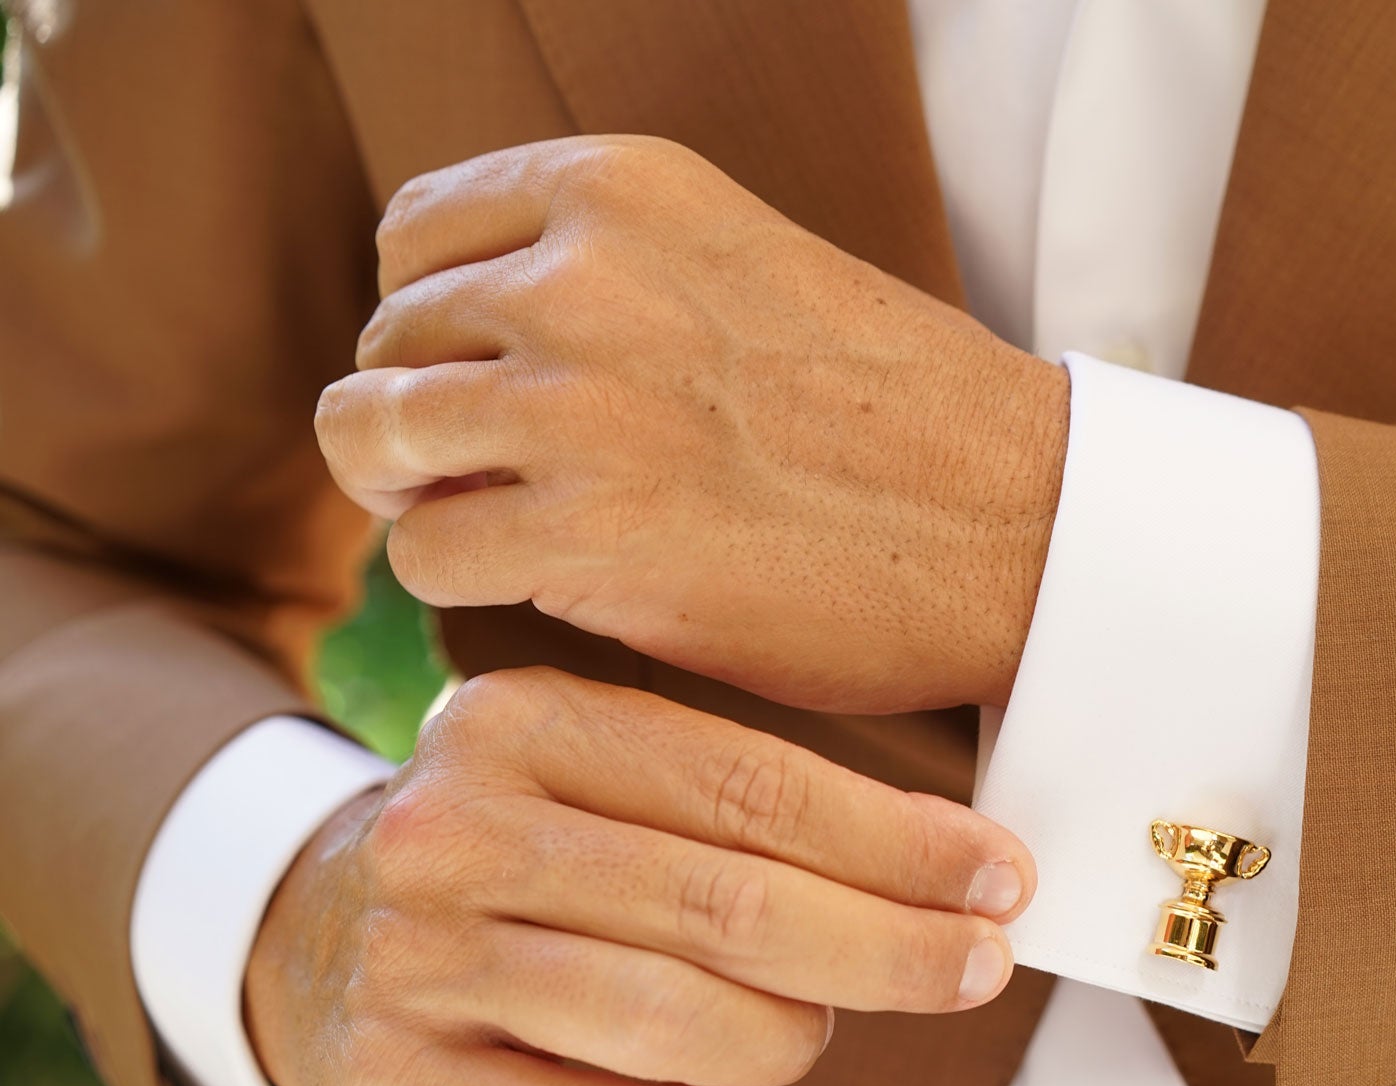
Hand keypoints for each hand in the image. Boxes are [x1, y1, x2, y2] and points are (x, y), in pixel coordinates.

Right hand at [243, 667, 1033, 1085]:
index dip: (896, 842)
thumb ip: (746, 805)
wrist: (313, 936)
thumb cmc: (520, 854)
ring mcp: (416, 958)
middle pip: (730, 906)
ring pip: (683, 1026)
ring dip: (787, 1043)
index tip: (1000, 878)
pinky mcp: (399, 1080)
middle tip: (975, 968)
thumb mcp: (602, 778)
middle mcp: (455, 827)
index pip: (750, 786)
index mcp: (521, 722)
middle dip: (887, 948)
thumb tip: (956, 867)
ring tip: (803, 1034)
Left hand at [316, 135, 1069, 714]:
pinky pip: (424, 552)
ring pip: (373, 438)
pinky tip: (549, 580)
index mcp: (622, 188)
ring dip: (421, 497)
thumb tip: (473, 338)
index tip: (481, 383)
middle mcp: (580, 276)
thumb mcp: (743, 263)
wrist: (1014, 522)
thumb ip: (609, 271)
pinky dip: (464, 578)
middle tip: (493, 479)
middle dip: (422, 420)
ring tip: (501, 528)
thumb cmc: (899, 412)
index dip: (429, 323)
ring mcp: (575, 403)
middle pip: (386, 343)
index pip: (413, 235)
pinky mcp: (583, 532)